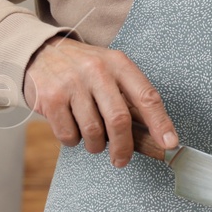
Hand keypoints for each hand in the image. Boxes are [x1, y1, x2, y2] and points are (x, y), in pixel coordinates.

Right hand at [23, 36, 178, 166]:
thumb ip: (128, 95)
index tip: (169, 143)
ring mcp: (72, 84)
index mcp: (119, 64)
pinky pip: (69, 135)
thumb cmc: (84, 67)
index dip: (160, 123)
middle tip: (122, 159)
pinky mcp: (51, 98)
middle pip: (119, 120)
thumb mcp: (111, 69)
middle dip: (124, 147)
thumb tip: (151, 132)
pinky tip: (74, 129)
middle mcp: (97, 71)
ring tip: (94, 140)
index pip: (147, 96)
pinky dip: (74, 140)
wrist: (42, 52)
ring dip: (96, 145)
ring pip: (93, 132)